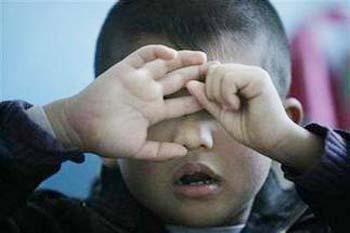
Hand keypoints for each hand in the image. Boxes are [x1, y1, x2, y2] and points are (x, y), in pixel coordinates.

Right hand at [45, 45, 206, 160]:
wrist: (80, 127)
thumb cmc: (107, 139)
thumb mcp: (138, 149)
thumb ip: (161, 152)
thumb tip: (185, 151)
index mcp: (155, 111)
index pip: (183, 102)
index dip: (200, 98)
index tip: (217, 94)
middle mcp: (149, 93)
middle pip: (179, 80)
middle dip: (197, 74)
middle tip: (217, 69)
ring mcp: (138, 80)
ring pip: (165, 65)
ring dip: (183, 60)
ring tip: (202, 58)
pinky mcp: (125, 69)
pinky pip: (143, 55)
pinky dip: (157, 52)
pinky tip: (171, 54)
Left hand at [187, 63, 293, 158]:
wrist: (271, 142)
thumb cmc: (249, 130)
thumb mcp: (221, 113)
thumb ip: (206, 98)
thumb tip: (189, 83)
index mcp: (238, 78)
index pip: (212, 70)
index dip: (206, 86)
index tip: (215, 104)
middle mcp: (246, 71)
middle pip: (213, 69)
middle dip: (210, 91)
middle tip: (224, 107)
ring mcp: (254, 72)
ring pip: (220, 72)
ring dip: (219, 94)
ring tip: (231, 108)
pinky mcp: (259, 78)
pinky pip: (230, 78)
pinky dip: (227, 95)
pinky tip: (236, 106)